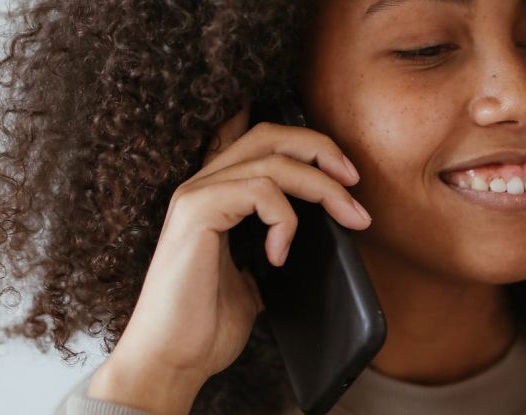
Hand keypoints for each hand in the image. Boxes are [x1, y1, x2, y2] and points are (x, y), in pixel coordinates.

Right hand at [87, 103, 371, 414]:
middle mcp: (202, 186)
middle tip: (355, 180)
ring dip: (323, 187)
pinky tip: (279, 256)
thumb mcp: (255, 278)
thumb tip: (321, 238)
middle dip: (321, 149)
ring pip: (273, 162)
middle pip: (270, 135)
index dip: (304, 141)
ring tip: (350, 218)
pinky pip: (260, 192)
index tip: (344, 171)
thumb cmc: (206, 325)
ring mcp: (196, 196)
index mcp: (216, 196)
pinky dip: (284, 221)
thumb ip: (274, 246)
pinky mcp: (196, 213)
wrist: (170, 361)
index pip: (259, 141)